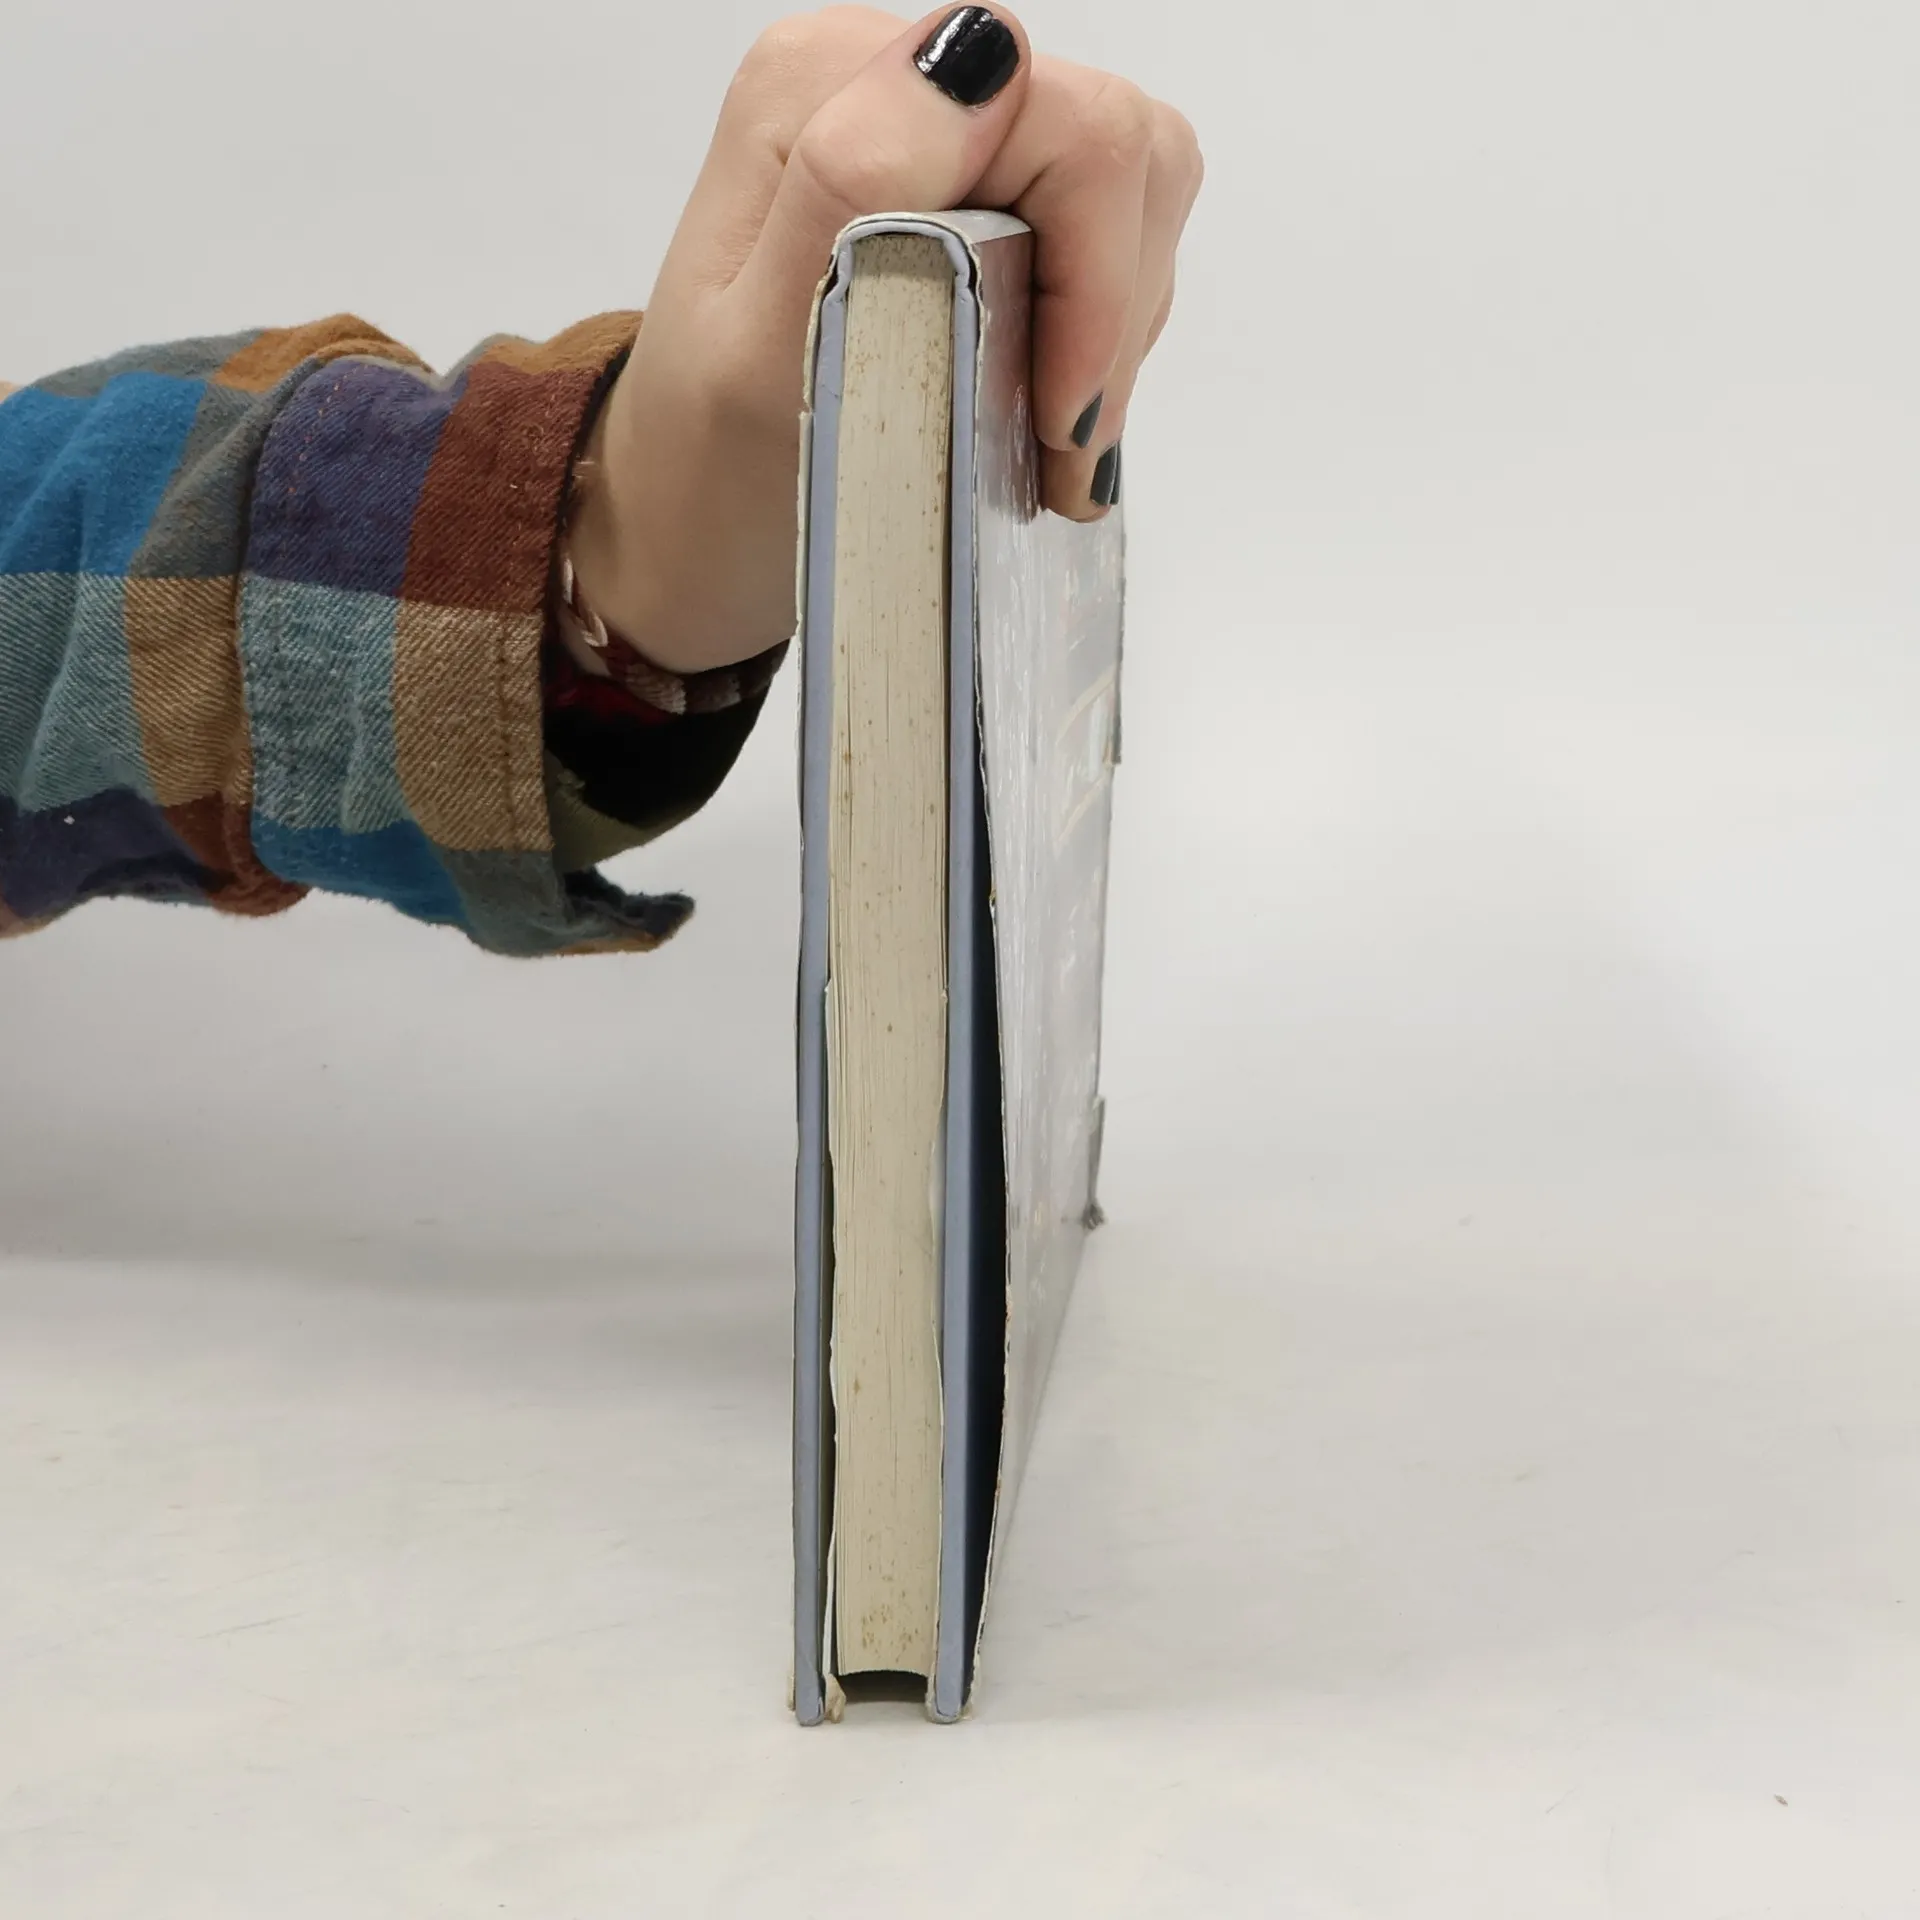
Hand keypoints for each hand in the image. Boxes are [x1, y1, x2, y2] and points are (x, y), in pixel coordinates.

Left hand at [568, 5, 1203, 674]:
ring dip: (1111, 333)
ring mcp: (941, 140)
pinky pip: (1102, 240)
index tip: (1058, 415)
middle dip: (1110, 311)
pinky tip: (1040, 418)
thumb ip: (855, 183)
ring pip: (1128, 193)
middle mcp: (888, 83)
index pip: (1068, 122)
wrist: (686, 522)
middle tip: (1059, 445)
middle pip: (1112, 149)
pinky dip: (1096, 339)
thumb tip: (978, 57)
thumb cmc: (712, 467)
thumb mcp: (759, 350)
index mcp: (829, 88)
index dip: (1095, 274)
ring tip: (1046, 447)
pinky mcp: (975, 202)